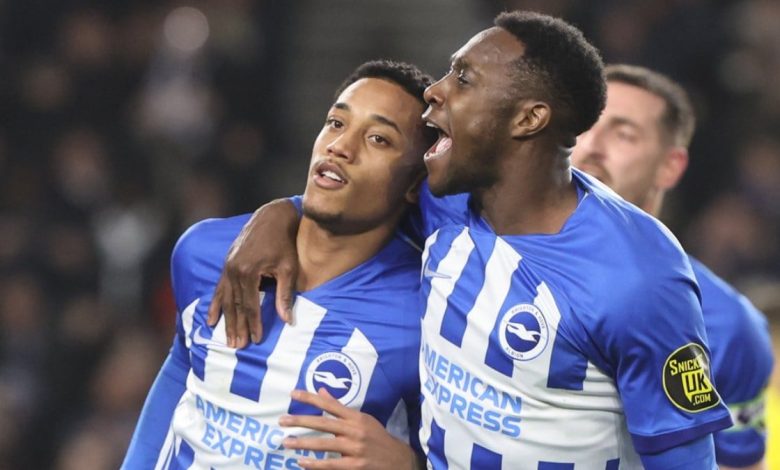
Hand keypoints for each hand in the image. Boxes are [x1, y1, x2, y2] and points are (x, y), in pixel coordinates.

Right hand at [206, 199, 299, 346]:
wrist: (272, 218)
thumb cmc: (284, 243)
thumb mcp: (288, 268)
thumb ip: (285, 295)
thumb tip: (287, 320)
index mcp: (247, 271)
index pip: (250, 305)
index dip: (253, 323)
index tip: (255, 340)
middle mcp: (233, 270)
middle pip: (235, 305)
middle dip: (237, 327)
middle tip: (238, 347)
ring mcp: (227, 267)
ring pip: (226, 299)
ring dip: (226, 321)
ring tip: (228, 339)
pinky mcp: (227, 265)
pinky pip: (219, 289)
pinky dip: (216, 305)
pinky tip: (211, 320)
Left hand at [279, 389, 421, 469]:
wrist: (399, 460)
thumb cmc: (378, 438)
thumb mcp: (362, 420)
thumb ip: (340, 408)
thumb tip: (322, 391)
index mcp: (356, 417)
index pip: (330, 404)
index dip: (311, 398)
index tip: (293, 394)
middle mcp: (355, 431)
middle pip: (323, 423)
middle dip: (300, 421)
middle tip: (281, 421)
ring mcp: (356, 449)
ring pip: (324, 445)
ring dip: (302, 443)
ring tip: (286, 442)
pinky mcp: (356, 466)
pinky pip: (331, 465)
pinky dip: (315, 464)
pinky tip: (302, 462)